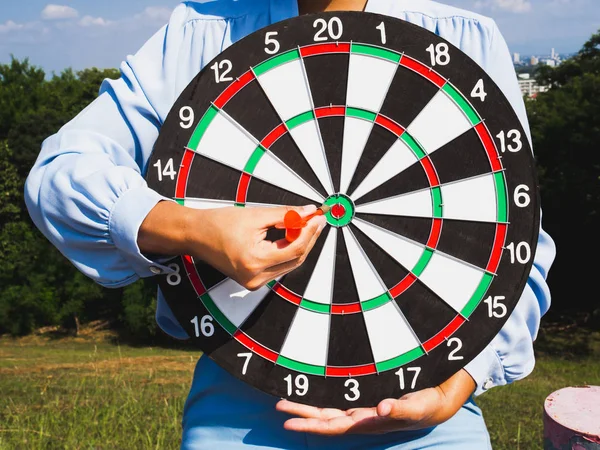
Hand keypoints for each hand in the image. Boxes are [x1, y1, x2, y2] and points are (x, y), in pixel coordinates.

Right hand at [138, 201, 326, 289]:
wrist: (195, 235)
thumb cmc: (217, 224)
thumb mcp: (255, 215)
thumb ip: (285, 214)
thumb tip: (308, 212)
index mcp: (254, 261)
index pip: (295, 248)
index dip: (310, 232)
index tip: (318, 217)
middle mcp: (255, 277)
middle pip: (295, 259)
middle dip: (308, 238)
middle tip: (316, 219)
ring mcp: (254, 282)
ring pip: (289, 264)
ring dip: (299, 244)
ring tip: (305, 224)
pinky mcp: (253, 281)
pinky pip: (278, 266)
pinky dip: (287, 251)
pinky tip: (290, 235)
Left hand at [275, 369, 475, 434]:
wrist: (440, 397)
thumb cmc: (428, 404)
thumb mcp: (417, 407)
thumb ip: (400, 409)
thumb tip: (380, 409)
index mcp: (369, 421)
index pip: (333, 426)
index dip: (311, 426)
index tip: (288, 424)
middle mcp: (361, 415)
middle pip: (325, 417)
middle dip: (301, 414)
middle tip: (277, 406)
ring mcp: (362, 406)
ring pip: (328, 407)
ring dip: (307, 405)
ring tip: (285, 400)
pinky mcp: (366, 395)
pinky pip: (338, 397)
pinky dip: (322, 394)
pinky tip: (311, 388)